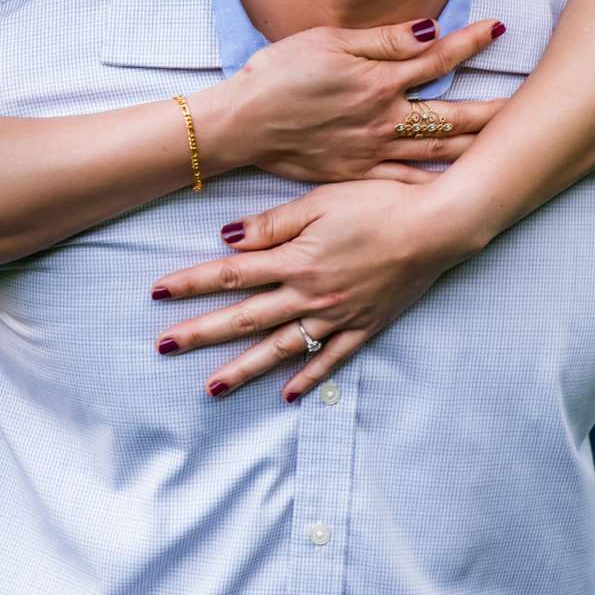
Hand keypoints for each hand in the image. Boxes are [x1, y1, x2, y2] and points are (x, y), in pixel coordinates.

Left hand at [149, 178, 482, 399]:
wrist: (438, 226)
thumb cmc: (381, 202)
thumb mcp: (321, 201)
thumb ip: (273, 225)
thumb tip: (227, 238)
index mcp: (296, 261)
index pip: (231, 275)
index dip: (191, 283)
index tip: (157, 293)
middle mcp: (311, 295)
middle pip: (245, 317)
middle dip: (201, 332)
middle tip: (164, 347)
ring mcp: (338, 316)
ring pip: (281, 348)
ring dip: (244, 369)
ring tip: (212, 388)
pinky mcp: (366, 326)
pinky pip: (331, 359)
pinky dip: (307, 378)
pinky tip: (286, 393)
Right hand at [214, 18, 506, 184]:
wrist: (241, 124)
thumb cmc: (278, 74)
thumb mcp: (329, 41)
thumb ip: (384, 39)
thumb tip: (432, 30)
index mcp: (378, 81)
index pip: (437, 58)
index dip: (470, 42)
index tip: (498, 29)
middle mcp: (384, 120)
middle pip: (453, 115)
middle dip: (495, 108)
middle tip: (532, 103)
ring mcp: (374, 153)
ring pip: (439, 152)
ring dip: (478, 146)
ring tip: (512, 142)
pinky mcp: (359, 176)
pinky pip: (409, 183)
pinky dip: (439, 185)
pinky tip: (464, 187)